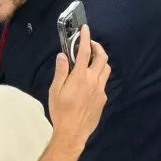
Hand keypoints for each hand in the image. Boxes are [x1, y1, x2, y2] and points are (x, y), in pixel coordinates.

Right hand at [48, 25, 109, 150]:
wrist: (73, 132)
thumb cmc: (60, 111)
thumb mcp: (55, 90)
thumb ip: (61, 71)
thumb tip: (63, 56)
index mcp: (80, 77)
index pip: (85, 52)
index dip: (85, 38)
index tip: (84, 29)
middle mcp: (94, 80)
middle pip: (102, 57)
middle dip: (97, 47)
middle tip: (89, 44)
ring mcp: (100, 90)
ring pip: (106, 69)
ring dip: (100, 60)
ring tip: (91, 61)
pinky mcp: (102, 98)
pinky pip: (103, 82)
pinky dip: (98, 75)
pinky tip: (88, 81)